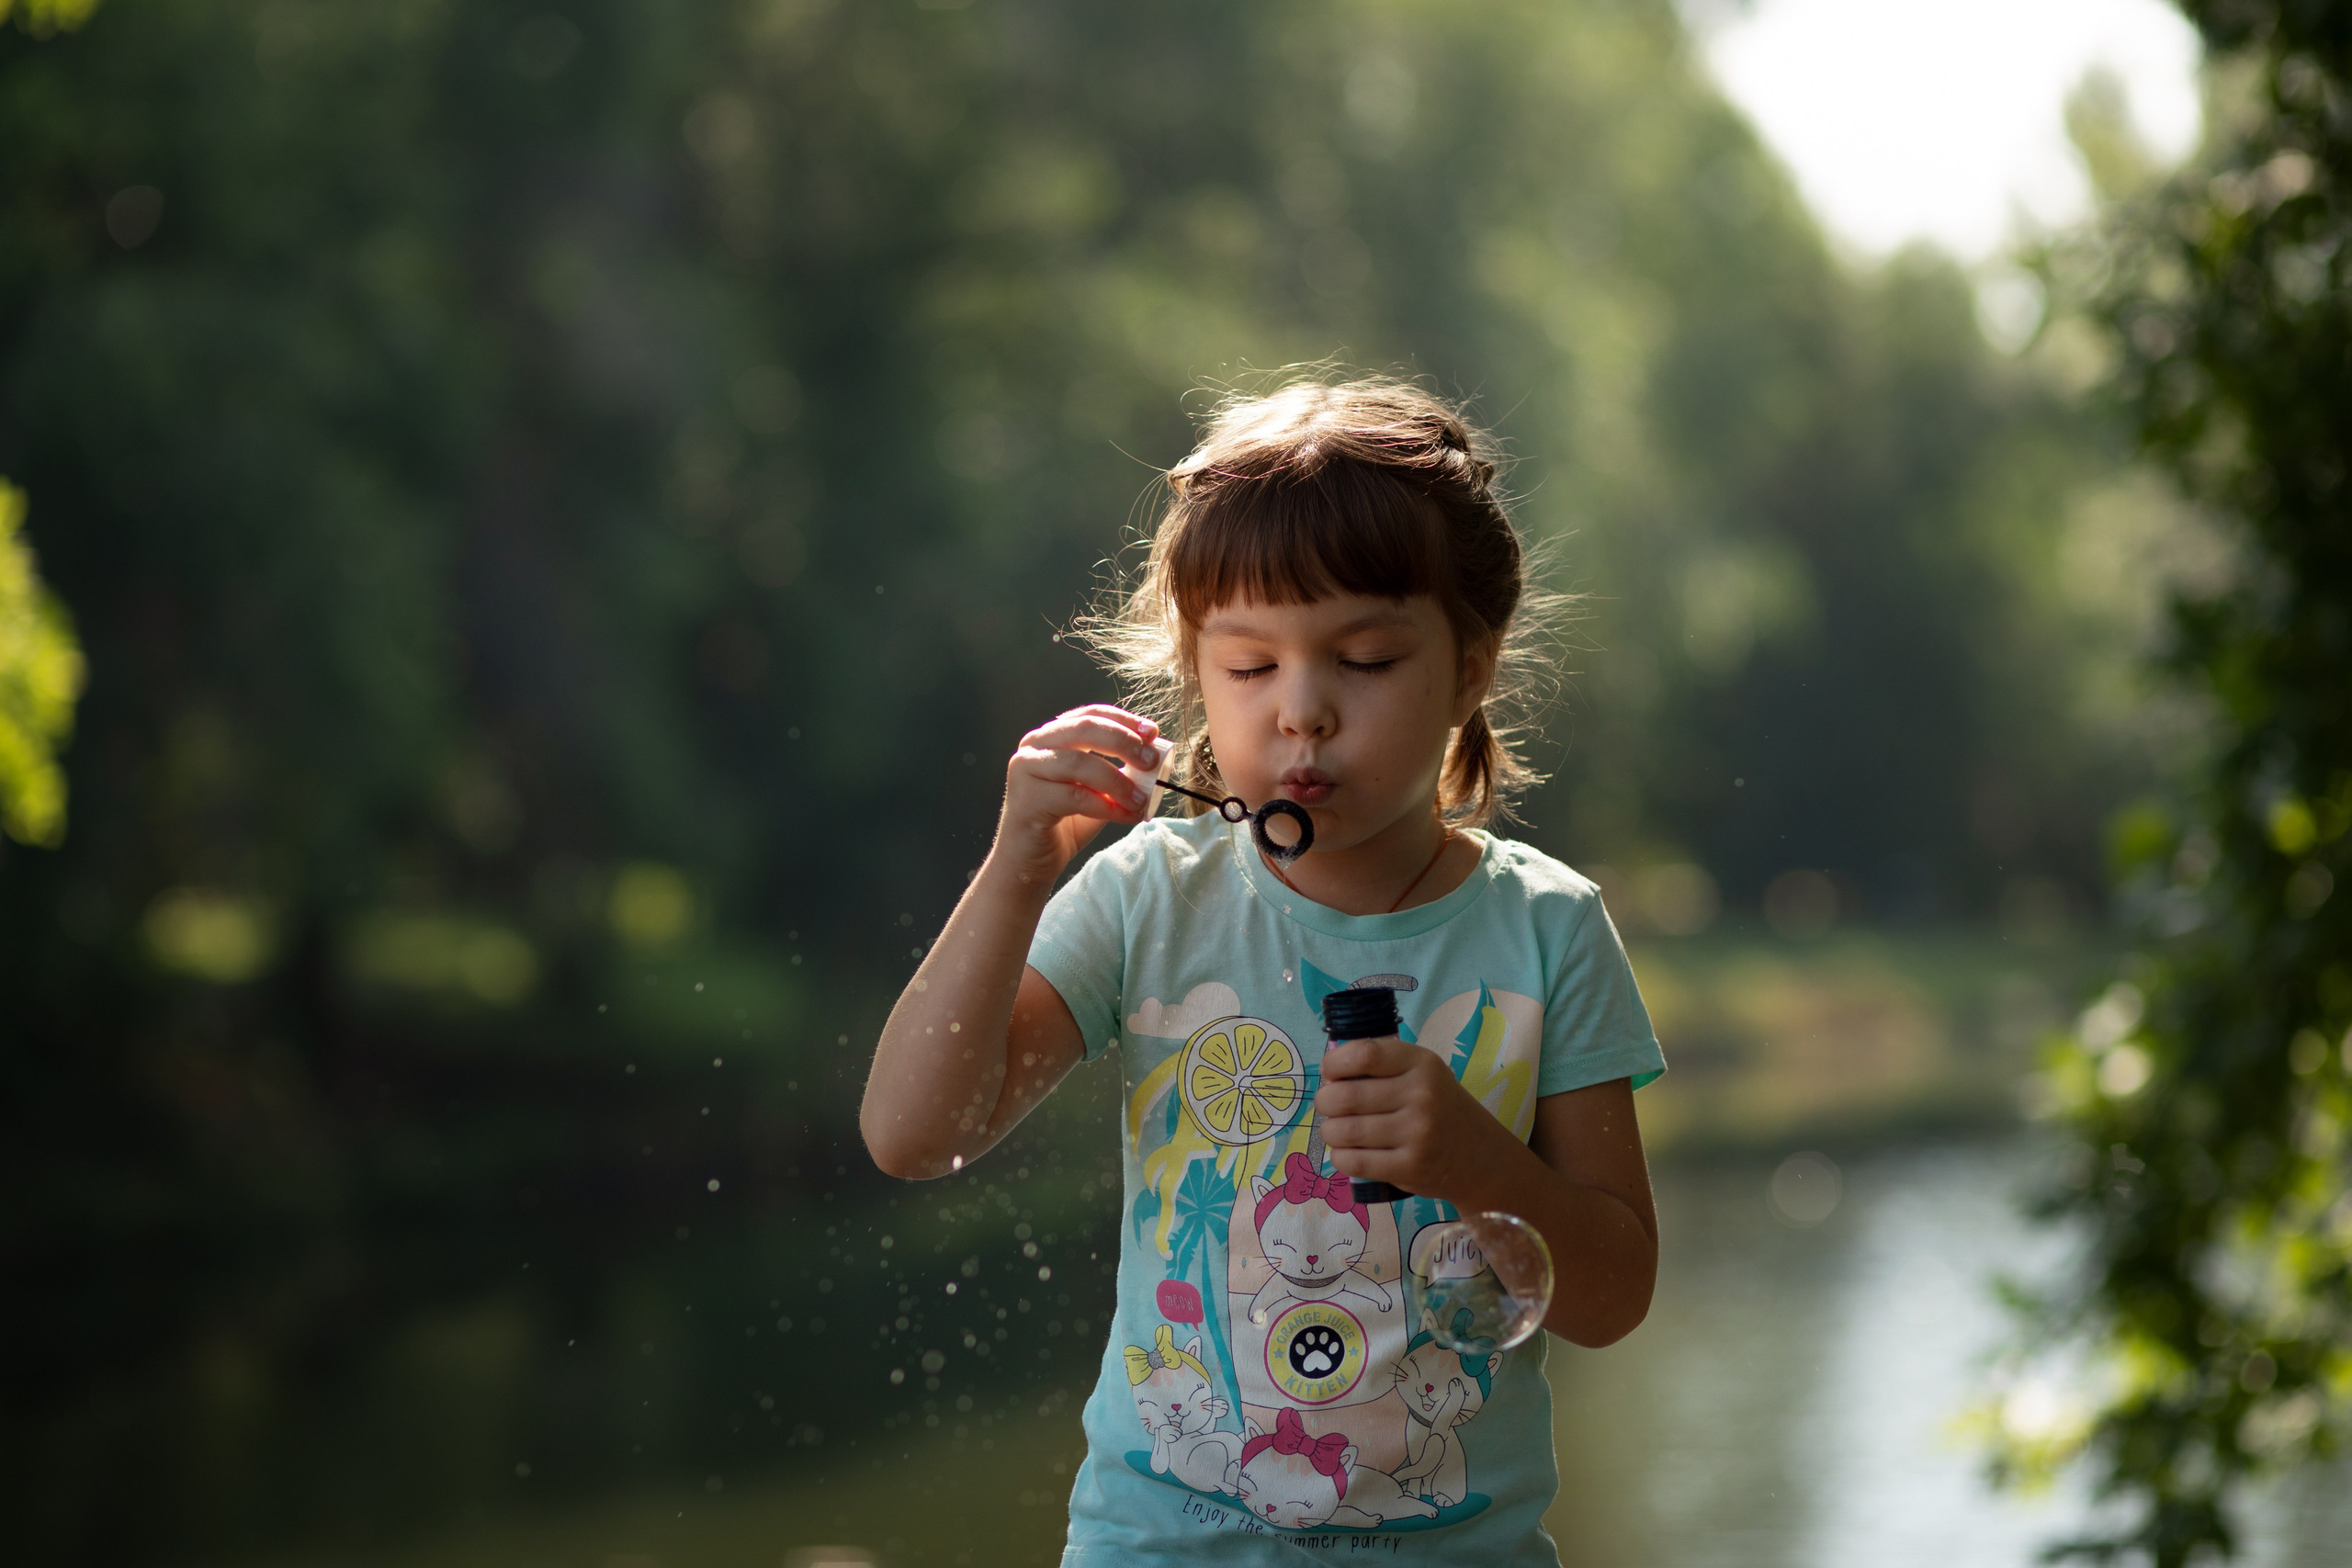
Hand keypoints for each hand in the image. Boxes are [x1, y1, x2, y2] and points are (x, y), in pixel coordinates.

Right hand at [991, 704, 1161, 886]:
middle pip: (1084, 729)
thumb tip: (1155, 759)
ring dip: (1117, 781)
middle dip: (1124, 743)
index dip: (1124, 720)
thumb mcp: (1097, 789)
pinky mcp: (1026, 800)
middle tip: (1150, 761)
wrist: (1030, 859)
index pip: (1090, 714)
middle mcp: (1034, 745)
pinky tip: (1126, 815)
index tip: (1152, 733)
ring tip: (1140, 799)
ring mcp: (1025, 770)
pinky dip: (1107, 806)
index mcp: (1051, 735)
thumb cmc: (1065, 820)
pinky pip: (1075, 797)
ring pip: (1079, 764)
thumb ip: (1120, 771)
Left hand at [1314, 1037, 1510, 1202]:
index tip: (1331, 1073)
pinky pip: (1354, 1162)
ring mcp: (1418, 1134)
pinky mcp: (1411, 1167)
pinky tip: (1347, 1153)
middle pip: (1345, 1096)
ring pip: (1344, 1131)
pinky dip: (1340, 1158)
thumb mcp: (1422, 1074)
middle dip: (1325, 1102)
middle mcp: (1422, 1096)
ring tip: (1337, 1131)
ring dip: (1330, 1132)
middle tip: (1330, 1107)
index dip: (1334, 1064)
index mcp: (1422, 1064)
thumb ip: (1382, 1067)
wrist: (1479, 1156)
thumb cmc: (1438, 1108)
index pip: (1364, 1054)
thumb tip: (1329, 1077)